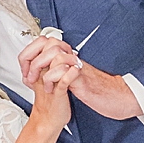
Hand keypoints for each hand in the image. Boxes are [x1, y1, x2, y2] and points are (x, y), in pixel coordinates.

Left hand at [19, 36, 141, 123]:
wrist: (118, 97)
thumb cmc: (100, 91)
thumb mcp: (75, 80)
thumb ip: (62, 73)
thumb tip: (47, 73)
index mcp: (69, 59)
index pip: (46, 45)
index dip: (32, 54)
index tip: (25, 69)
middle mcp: (73, 60)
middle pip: (48, 44)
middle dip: (32, 60)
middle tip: (29, 77)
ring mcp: (77, 68)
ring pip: (55, 56)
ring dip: (42, 70)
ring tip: (39, 84)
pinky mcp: (82, 80)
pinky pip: (65, 73)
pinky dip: (54, 80)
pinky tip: (52, 89)